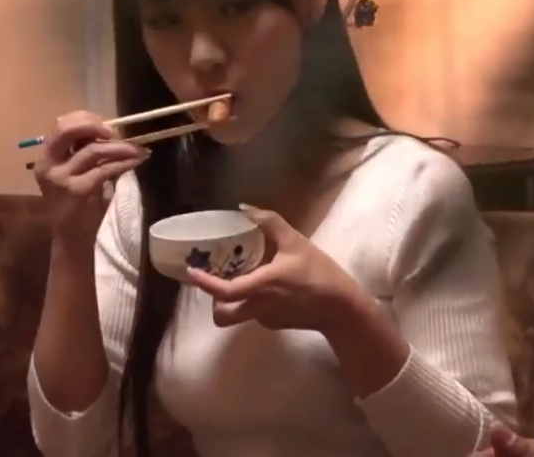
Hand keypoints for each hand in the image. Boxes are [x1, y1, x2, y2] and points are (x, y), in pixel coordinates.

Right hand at [32, 111, 149, 249]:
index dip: (85, 120)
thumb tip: (110, 132)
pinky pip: (106, 169)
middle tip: (117, 133)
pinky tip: (138, 159)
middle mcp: (48, 165)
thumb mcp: (75, 174)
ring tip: (137, 149)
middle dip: (95, 126)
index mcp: (46, 158)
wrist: (71, 238)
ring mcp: (62, 178)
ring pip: (93, 149)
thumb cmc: (76, 206)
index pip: (61, 125)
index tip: (106, 127)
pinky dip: (125, 162)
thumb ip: (84, 153)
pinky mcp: (79, 190)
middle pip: (68, 129)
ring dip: (120, 146)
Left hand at [185, 205, 364, 332]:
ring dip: (235, 299)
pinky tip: (272, 287)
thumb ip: (269, 222)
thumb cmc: (319, 273)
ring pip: (238, 313)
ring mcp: (266, 319)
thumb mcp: (296, 242)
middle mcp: (259, 307)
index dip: (205, 284)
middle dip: (214, 301)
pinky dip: (255, 301)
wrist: (343, 308)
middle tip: (220, 279)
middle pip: (222, 315)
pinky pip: (255, 313)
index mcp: (262, 286)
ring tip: (247, 276)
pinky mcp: (275, 325)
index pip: (225, 291)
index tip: (191, 272)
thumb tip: (244, 208)